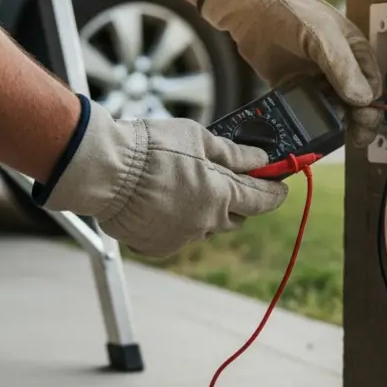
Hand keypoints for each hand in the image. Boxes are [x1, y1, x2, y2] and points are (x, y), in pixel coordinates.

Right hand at [36, 97, 288, 258]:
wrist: (104, 172)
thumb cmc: (151, 148)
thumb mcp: (198, 138)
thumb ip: (233, 153)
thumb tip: (260, 159)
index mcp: (222, 196)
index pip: (262, 199)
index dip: (275, 190)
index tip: (281, 185)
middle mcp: (206, 223)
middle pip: (236, 217)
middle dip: (238, 200)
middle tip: (229, 180)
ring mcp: (182, 238)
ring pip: (205, 226)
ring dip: (204, 210)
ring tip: (184, 185)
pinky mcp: (158, 247)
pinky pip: (177, 236)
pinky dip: (176, 221)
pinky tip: (161, 202)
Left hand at [199, 0, 383, 148]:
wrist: (252, 12)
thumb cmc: (292, 12)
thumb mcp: (322, 35)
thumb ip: (342, 66)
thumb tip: (362, 99)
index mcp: (355, 52)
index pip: (372, 86)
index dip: (371, 105)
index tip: (363, 118)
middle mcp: (340, 69)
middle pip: (357, 103)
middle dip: (358, 120)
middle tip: (356, 136)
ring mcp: (318, 80)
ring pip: (334, 110)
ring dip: (334, 122)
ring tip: (329, 129)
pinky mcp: (297, 89)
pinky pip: (308, 110)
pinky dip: (310, 120)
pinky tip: (308, 127)